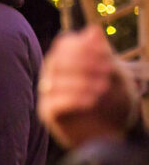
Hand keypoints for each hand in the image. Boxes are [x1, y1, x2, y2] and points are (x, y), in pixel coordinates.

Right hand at [37, 25, 139, 148]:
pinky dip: (73, 99)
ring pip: (55, 81)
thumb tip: (93, 30)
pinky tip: (92, 101)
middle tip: (108, 72)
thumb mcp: (115, 76)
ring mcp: (48, 94)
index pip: (64, 44)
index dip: (84, 47)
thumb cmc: (114, 102)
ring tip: (103, 88)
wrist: (113, 135)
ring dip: (81, 82)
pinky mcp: (48, 113)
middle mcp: (52, 74)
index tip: (107, 56)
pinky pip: (54, 102)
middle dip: (84, 64)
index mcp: (66, 60)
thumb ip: (103, 54)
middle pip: (58, 61)